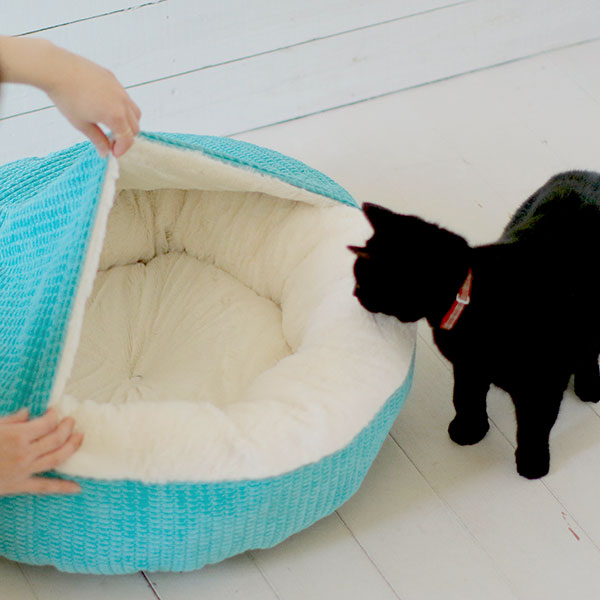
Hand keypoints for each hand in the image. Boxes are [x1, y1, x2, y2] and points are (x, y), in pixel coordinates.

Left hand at [0, 36, 140, 157]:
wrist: (57, 69)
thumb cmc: (66, 97)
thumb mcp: (81, 124)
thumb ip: (97, 140)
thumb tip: (105, 152)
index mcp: (116, 116)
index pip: (128, 139)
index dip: (122, 149)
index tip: (113, 153)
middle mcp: (122, 103)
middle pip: (135, 127)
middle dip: (126, 137)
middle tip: (112, 141)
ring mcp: (119, 89)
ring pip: (134, 111)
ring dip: (127, 122)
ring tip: (112, 125)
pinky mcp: (113, 79)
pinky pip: (124, 97)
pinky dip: (121, 107)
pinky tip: (104, 107)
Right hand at [0, 407, 82, 495]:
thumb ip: (12, 420)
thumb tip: (29, 413)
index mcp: (17, 436)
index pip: (47, 423)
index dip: (54, 415)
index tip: (55, 411)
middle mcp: (25, 453)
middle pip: (56, 439)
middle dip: (67, 428)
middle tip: (71, 421)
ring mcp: (24, 471)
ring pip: (57, 458)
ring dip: (72, 447)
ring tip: (80, 438)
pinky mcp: (19, 486)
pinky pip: (45, 487)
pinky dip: (62, 487)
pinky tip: (77, 487)